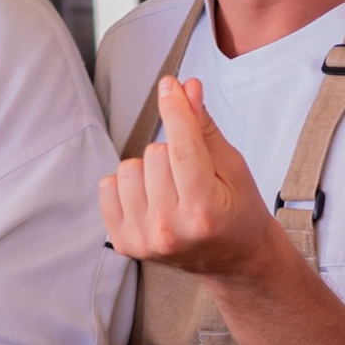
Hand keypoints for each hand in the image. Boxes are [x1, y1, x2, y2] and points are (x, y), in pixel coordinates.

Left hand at [97, 78, 282, 279]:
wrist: (233, 259)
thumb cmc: (237, 212)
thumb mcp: (232, 167)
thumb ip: (204, 128)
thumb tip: (186, 88)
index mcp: (204, 211)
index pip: (182, 148)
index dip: (175, 110)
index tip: (169, 85)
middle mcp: (170, 229)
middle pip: (155, 153)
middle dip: (173, 152)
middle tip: (192, 177)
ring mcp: (143, 238)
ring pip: (129, 167)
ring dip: (149, 169)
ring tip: (172, 188)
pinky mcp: (123, 242)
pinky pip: (108, 185)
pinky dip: (128, 184)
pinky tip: (151, 198)